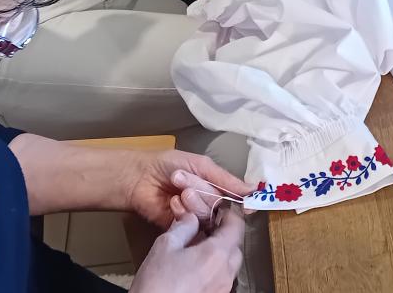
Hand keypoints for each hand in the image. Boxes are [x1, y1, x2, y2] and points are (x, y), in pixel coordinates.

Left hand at [128, 149, 253, 230]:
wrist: (140, 177)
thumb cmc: (168, 165)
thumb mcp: (200, 164)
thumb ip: (226, 178)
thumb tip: (253, 189)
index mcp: (216, 186)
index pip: (235, 197)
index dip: (241, 201)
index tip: (248, 205)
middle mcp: (209, 203)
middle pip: (219, 203)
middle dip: (201, 190)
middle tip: (180, 179)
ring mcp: (196, 217)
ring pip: (207, 214)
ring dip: (192, 200)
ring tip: (176, 190)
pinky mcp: (182, 229)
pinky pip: (192, 224)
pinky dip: (182, 212)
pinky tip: (172, 203)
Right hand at [130, 210, 244, 292]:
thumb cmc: (156, 284)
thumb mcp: (165, 246)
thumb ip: (184, 227)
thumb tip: (192, 218)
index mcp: (217, 253)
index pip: (237, 225)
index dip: (227, 214)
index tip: (216, 211)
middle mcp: (226, 272)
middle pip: (235, 245)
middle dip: (223, 235)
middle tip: (205, 229)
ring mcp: (223, 288)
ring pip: (230, 264)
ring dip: (219, 253)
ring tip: (197, 249)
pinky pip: (222, 278)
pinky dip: (214, 269)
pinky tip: (195, 268)